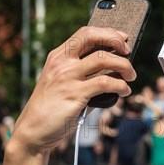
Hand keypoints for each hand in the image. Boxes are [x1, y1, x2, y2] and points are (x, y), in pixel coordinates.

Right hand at [12, 27, 136, 154]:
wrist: (32, 131)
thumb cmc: (51, 109)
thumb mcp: (60, 82)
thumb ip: (80, 72)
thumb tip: (112, 69)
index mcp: (57, 57)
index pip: (85, 33)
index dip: (107, 33)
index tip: (122, 38)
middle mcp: (61, 63)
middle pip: (93, 37)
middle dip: (115, 40)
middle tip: (128, 51)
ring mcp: (67, 77)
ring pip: (103, 59)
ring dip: (124, 65)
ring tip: (131, 76)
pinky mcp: (75, 95)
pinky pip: (105, 83)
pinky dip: (120, 86)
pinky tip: (124, 91)